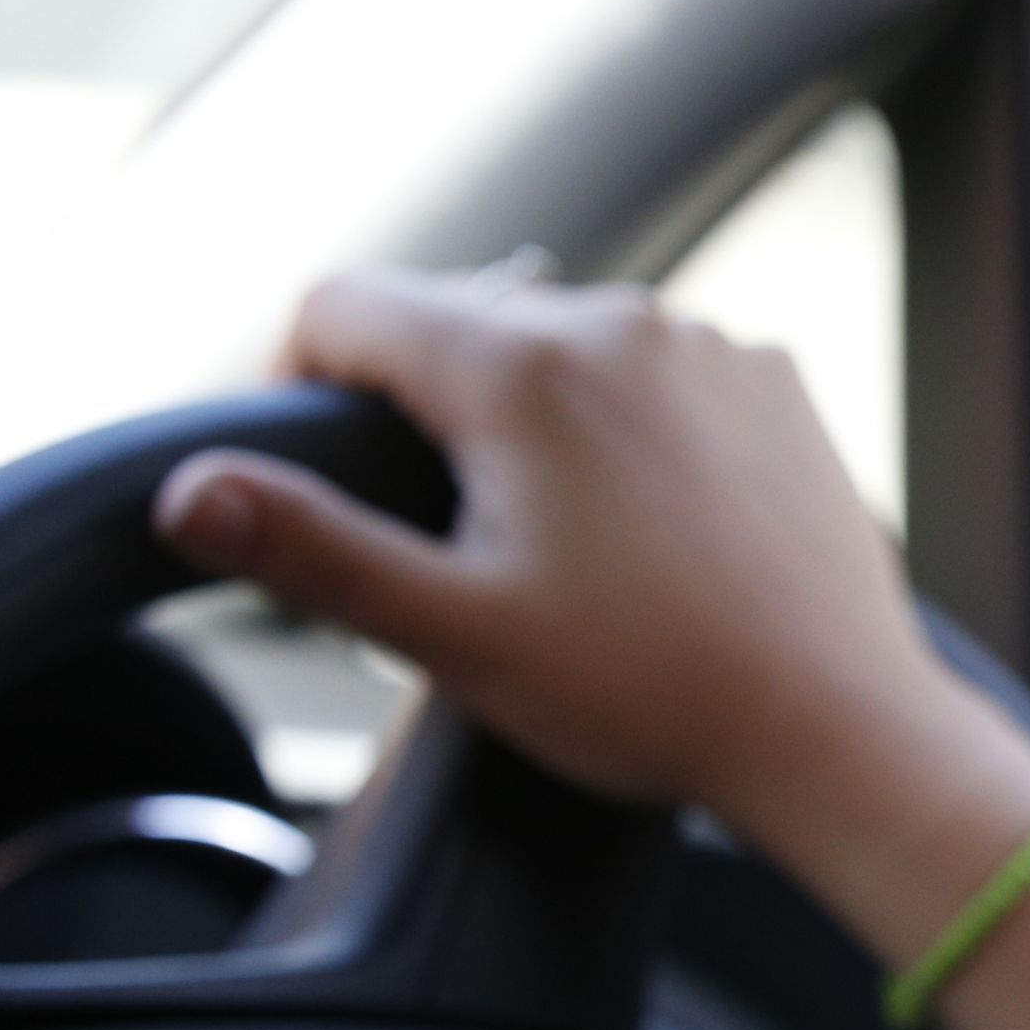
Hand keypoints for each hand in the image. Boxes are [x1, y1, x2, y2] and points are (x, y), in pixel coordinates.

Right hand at [152, 269, 962, 825]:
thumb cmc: (647, 688)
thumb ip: (312, 547)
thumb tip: (194, 492)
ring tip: (541, 539)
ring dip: (524, 411)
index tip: (314, 474)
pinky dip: (619, 423)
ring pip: (560, 342)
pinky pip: (654, 372)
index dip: (298, 378)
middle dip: (416, 403)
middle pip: (454, 316)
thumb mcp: (452, 630)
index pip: (346, 304)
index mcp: (522, 364)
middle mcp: (620, 321)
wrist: (834, 724)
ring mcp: (709, 347)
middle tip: (430, 532)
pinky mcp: (771, 385)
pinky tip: (635, 526)